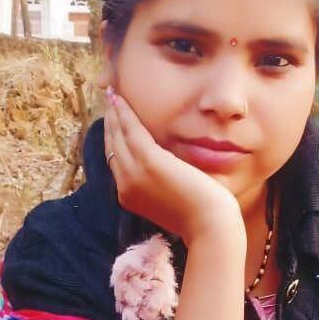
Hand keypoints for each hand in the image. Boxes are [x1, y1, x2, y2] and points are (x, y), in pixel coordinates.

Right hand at [104, 91, 244, 245]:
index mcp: (129, 196)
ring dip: (114, 112)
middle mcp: (124, 185)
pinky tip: (122, 99)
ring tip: (113, 93)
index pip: (115, 160)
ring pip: (117, 135)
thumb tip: (162, 165)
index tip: (113, 119)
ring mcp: (133, 174)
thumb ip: (159, 181)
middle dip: (109, 121)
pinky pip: (130, 130)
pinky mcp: (148, 161)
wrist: (209, 226)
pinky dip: (124, 112)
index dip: (112, 137)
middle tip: (110, 99)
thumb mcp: (170, 197)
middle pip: (111, 145)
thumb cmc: (199, 214)